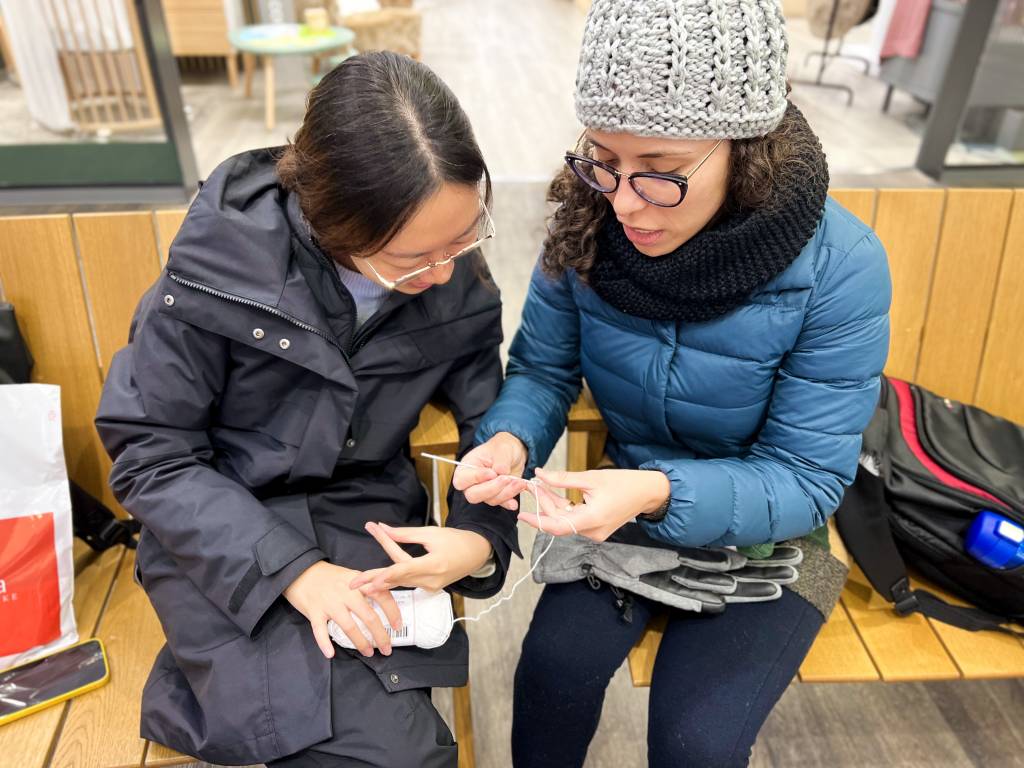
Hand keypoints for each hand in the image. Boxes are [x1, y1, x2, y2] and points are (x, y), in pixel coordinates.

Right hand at [283, 561, 401, 658]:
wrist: (300, 570)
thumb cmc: (328, 577)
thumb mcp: (350, 576)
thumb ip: (365, 588)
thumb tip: (384, 604)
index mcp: (358, 582)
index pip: (381, 595)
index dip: (392, 612)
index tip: (398, 626)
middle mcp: (346, 592)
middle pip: (368, 615)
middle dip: (380, 635)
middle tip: (387, 649)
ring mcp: (329, 602)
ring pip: (348, 625)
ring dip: (360, 642)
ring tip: (368, 653)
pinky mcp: (314, 611)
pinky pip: (319, 630)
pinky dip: (325, 643)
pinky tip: (331, 654)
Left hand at [349, 522, 493, 592]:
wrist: (476, 554)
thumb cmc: (455, 540)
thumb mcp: (431, 533)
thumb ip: (405, 534)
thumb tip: (383, 529)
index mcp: (434, 564)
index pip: (406, 569)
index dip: (386, 575)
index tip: (370, 579)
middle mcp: (432, 579)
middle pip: (398, 579)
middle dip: (374, 581)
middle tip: (353, 584)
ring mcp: (431, 587)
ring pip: (401, 582)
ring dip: (380, 581)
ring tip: (359, 582)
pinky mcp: (430, 588)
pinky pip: (408, 584)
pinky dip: (392, 581)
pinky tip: (376, 582)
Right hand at [452, 432, 529, 510]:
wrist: (513, 453)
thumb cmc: (502, 447)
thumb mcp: (502, 449)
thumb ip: (501, 461)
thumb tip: (501, 473)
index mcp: (466, 467)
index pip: (461, 480)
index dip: (475, 478)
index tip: (492, 473)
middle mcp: (472, 482)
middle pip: (473, 495)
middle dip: (492, 489)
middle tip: (506, 479)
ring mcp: (484, 491)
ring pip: (490, 500)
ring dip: (506, 493)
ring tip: (519, 482)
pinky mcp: (496, 496)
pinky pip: (500, 503)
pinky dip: (509, 502)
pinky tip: (514, 502)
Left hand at [522, 468, 670, 541]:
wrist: (648, 492)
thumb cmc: (624, 483)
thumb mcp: (591, 478)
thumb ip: (563, 479)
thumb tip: (540, 474)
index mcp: (592, 519)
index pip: (556, 526)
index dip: (536, 521)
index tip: (521, 514)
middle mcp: (592, 531)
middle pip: (559, 521)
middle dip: (544, 503)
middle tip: (533, 484)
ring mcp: (595, 532)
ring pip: (565, 520)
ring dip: (553, 504)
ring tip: (541, 486)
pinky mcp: (597, 529)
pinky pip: (574, 520)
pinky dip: (564, 508)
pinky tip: (555, 494)